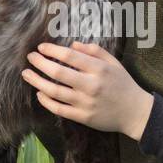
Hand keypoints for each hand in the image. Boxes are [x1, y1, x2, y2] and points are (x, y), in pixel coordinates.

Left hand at [22, 41, 153, 140]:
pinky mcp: (83, 117)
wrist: (134, 112)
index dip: (52, 51)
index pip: (69, 56)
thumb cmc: (123, 84)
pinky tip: (39, 93)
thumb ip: (94, 51)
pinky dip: (46, 101)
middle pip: (58, 73)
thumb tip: (72, 45)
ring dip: (37, 81)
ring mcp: (85, 103)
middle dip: (40, 63)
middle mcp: (91, 85)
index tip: (41, 48)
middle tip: (30, 57)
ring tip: (27, 74)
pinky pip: (59, 109)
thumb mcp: (113, 63)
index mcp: (99, 69)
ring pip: (54, 91)